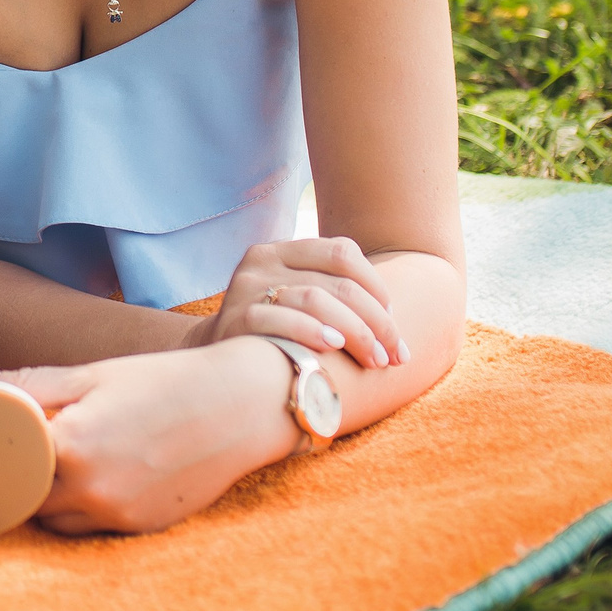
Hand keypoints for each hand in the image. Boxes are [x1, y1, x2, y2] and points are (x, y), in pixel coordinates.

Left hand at [0, 338, 298, 533]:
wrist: (241, 406)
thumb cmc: (162, 381)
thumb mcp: (92, 374)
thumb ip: (29, 384)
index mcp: (71, 446)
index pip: (3, 467)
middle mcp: (91, 490)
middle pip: (25, 500)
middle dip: (18, 477)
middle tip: (20, 449)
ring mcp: (117, 516)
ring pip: (56, 521)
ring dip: (49, 498)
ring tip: (63, 461)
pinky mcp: (141, 529)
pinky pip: (92, 528)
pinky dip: (84, 508)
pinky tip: (100, 475)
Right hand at [181, 236, 405, 370]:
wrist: (216, 355)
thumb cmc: (273, 331)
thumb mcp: (295, 299)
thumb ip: (331, 294)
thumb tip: (395, 324)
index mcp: (283, 250)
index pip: (342, 251)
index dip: (377, 287)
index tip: (393, 321)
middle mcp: (263, 260)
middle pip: (338, 283)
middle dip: (376, 322)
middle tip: (394, 355)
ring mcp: (247, 288)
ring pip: (316, 299)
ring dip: (356, 333)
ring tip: (375, 360)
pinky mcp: (236, 319)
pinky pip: (281, 320)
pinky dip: (313, 332)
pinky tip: (334, 346)